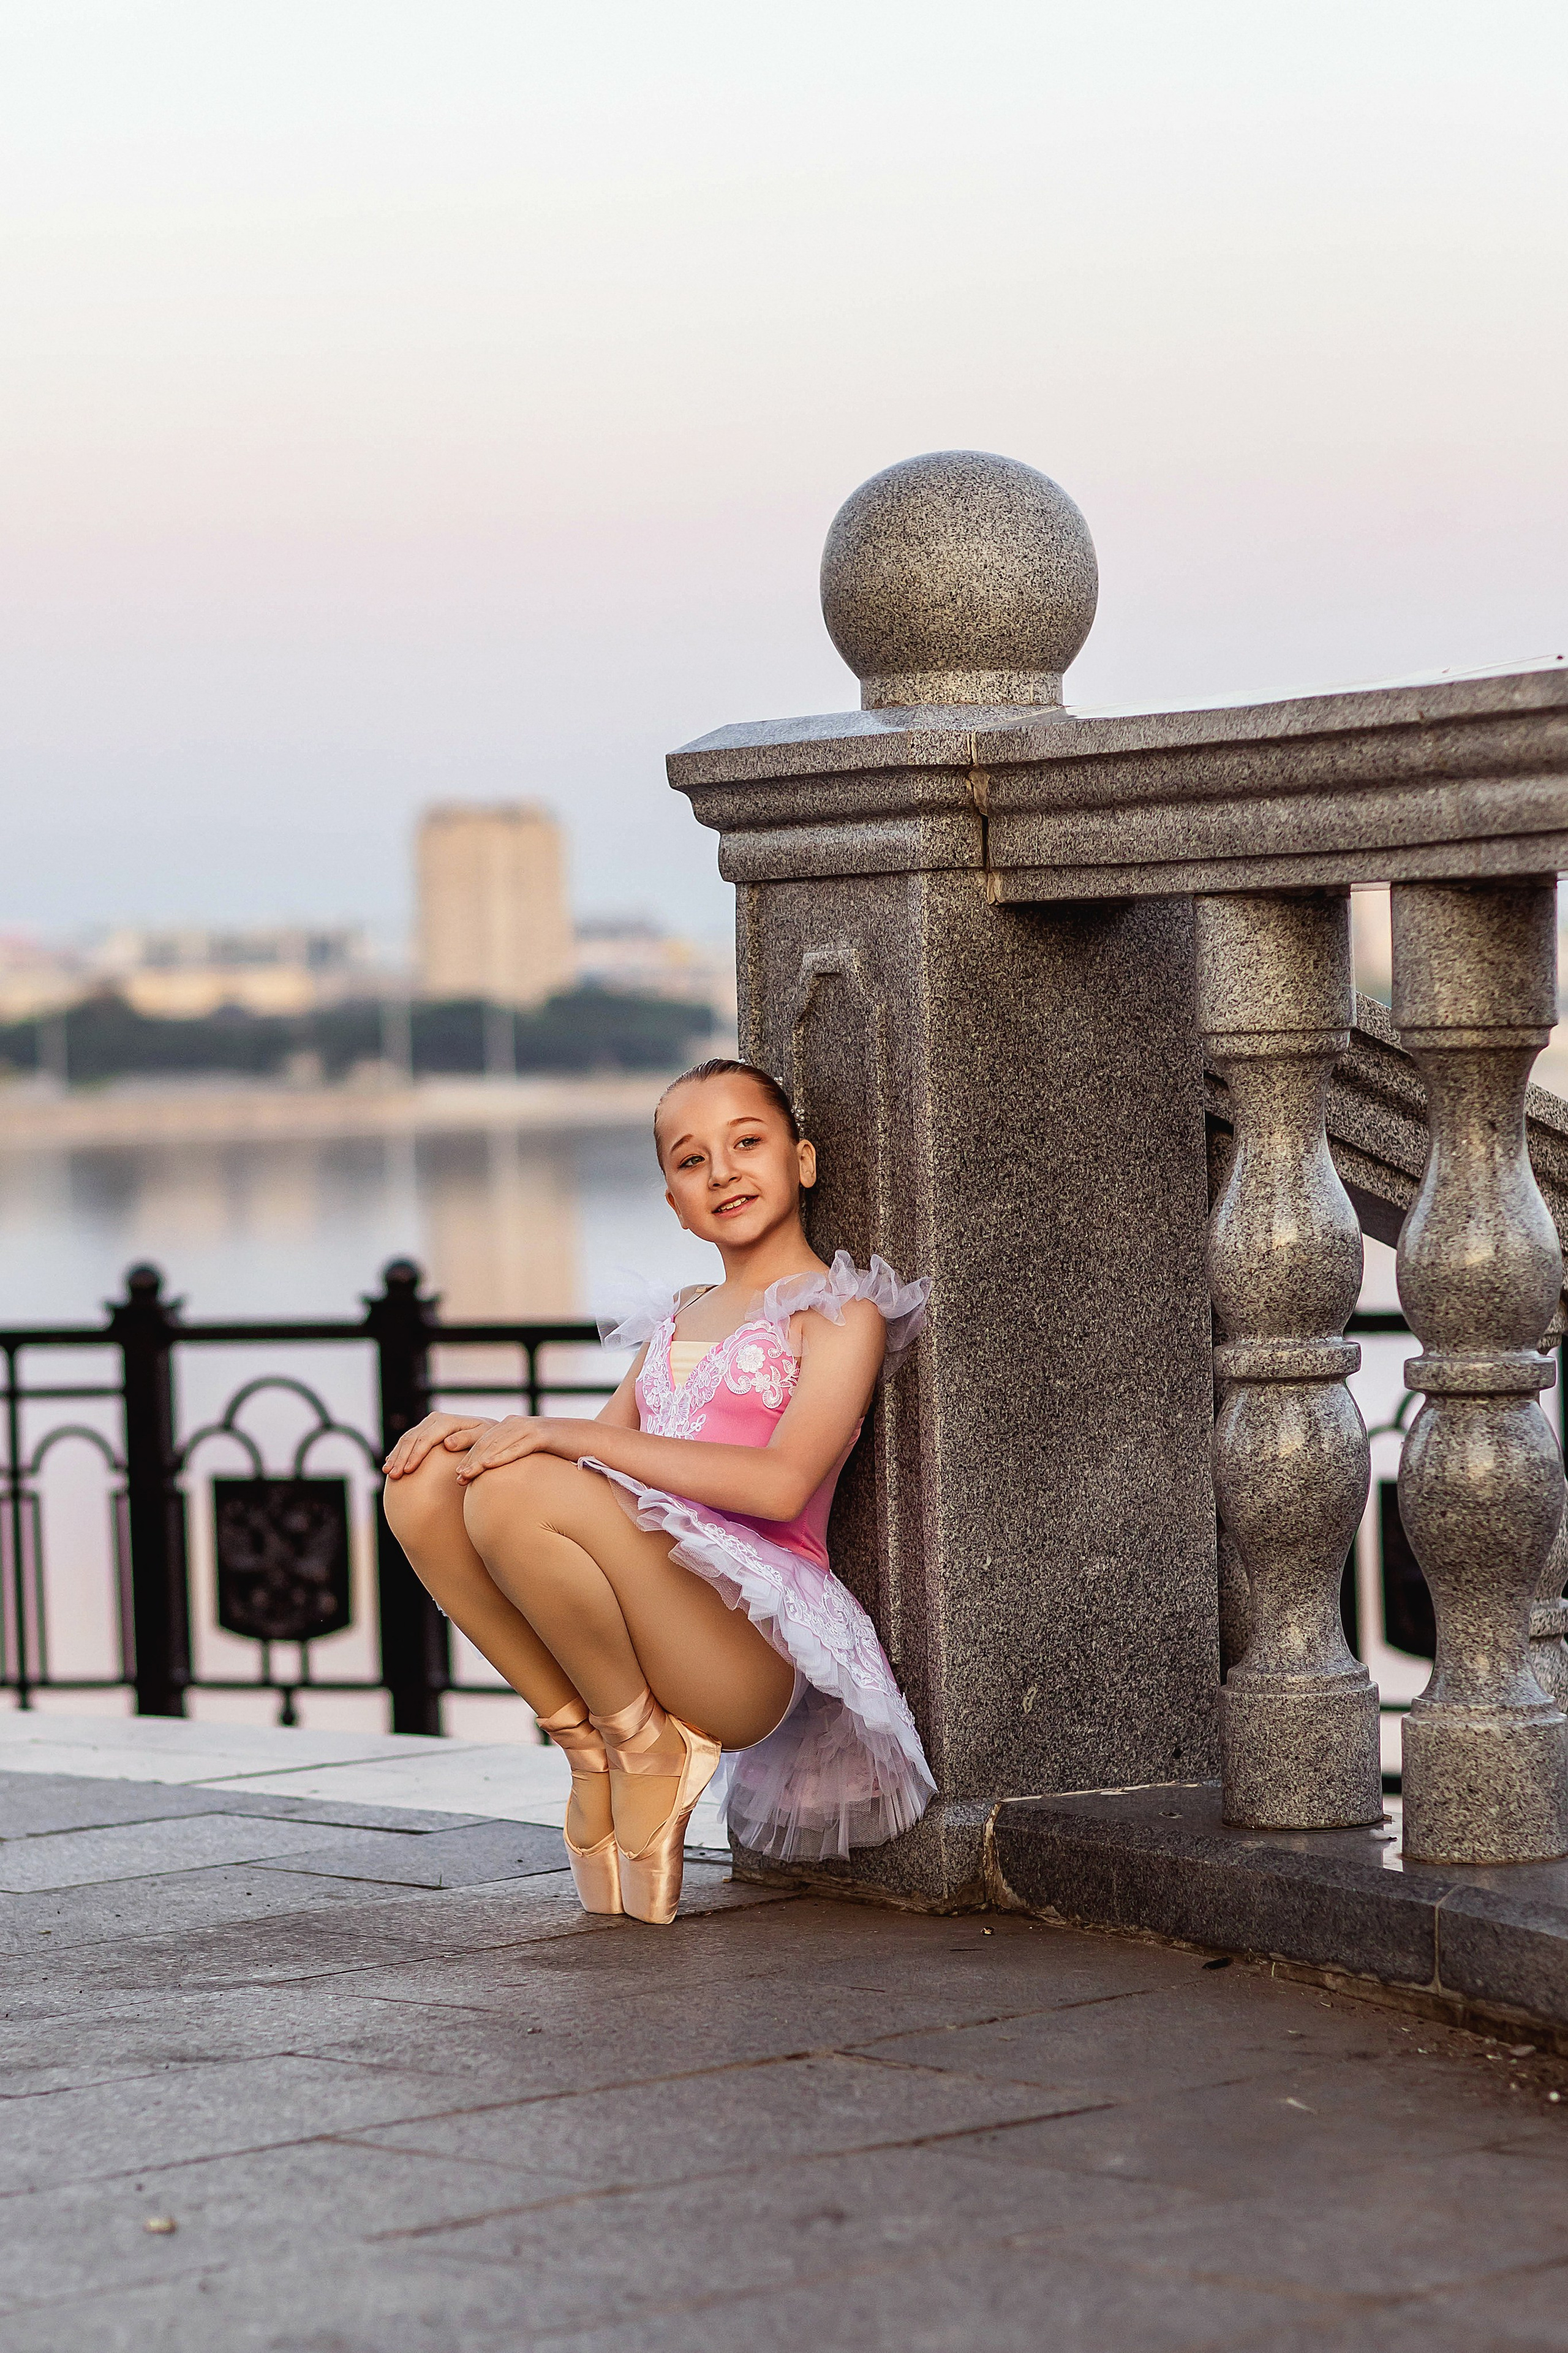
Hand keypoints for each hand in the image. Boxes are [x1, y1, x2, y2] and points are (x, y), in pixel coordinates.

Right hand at [382, 1412, 495, 1477]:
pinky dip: (397, 1453)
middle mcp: (435, 1420)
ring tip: (388, 1472)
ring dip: (396, 1456)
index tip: (407, 1471)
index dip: (415, 1455)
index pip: (426, 1439)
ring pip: (406, 1439)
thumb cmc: (487, 1438)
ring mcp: (428, 1425)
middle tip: (393, 1476)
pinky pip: (407, 1441)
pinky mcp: (424, 1431)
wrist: (486, 1431)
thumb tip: (447, 1443)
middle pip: (412, 1439)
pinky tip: (390, 1464)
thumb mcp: (482, 1437)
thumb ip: (467, 1439)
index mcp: (447, 1421)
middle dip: (401, 1457)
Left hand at [454, 1416, 600, 1481]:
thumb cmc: (558, 1453)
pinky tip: (489, 1466)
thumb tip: (496, 1483)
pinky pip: (518, 1445)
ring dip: (480, 1460)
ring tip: (466, 1475)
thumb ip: (512, 1460)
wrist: (588, 1440)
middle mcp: (515, 1424)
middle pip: (485, 1441)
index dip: (466, 1456)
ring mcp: (528, 1427)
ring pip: (497, 1443)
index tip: (455, 1475)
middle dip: (468, 1459)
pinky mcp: (542, 1434)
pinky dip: (502, 1455)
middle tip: (456, 1478)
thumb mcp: (530, 1456)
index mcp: (509, 1428)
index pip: (482, 1441)